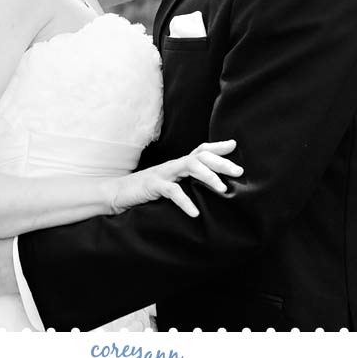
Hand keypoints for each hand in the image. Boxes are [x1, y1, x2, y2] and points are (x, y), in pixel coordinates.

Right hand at [110, 139, 242, 216]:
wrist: (117, 194)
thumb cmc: (147, 192)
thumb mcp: (170, 186)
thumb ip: (186, 184)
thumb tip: (210, 190)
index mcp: (178, 165)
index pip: (200, 150)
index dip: (217, 147)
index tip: (233, 145)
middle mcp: (173, 165)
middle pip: (200, 156)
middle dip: (221, 162)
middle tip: (239, 171)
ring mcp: (163, 173)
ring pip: (190, 166)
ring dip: (208, 176)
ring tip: (222, 189)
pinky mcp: (153, 185)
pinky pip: (172, 191)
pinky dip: (185, 201)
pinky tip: (195, 212)